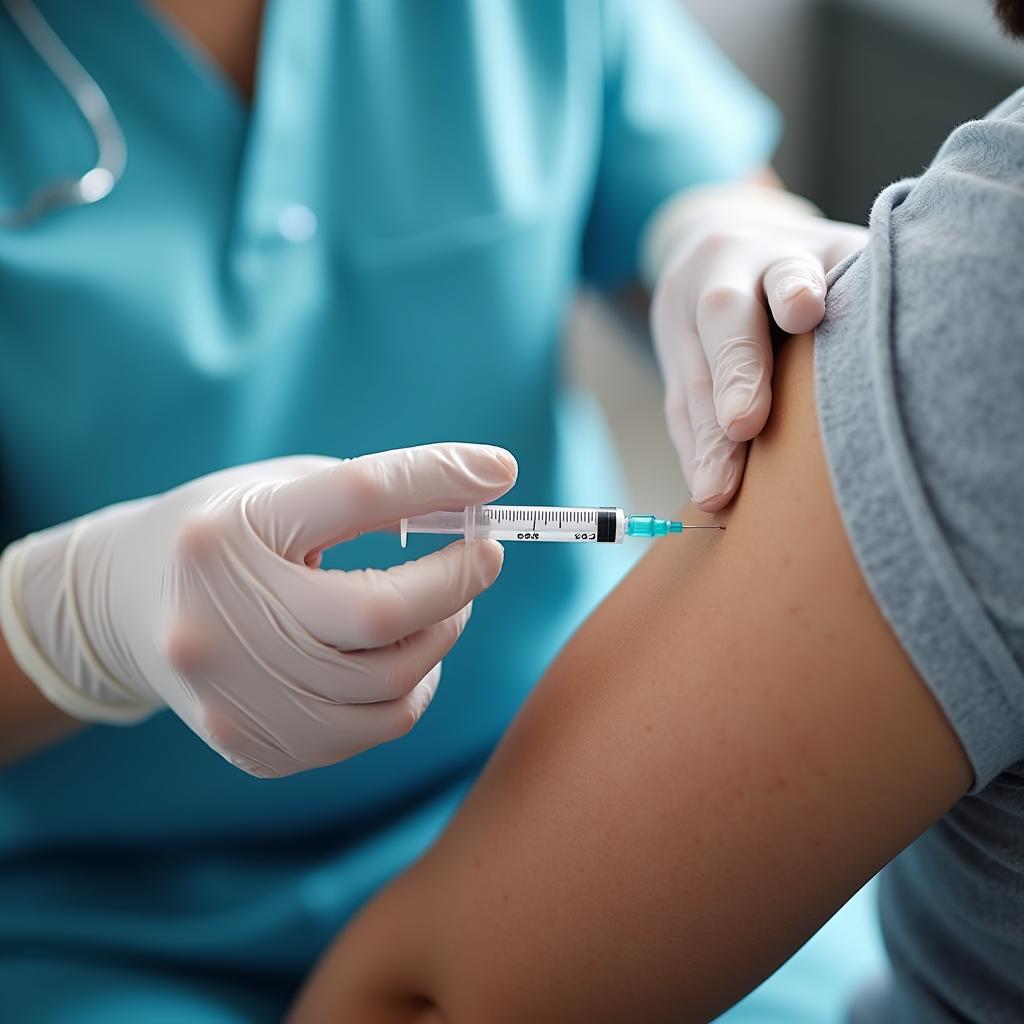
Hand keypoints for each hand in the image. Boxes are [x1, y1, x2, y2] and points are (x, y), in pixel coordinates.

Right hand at [0, 444, 516, 776]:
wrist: (127, 613)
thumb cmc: (226, 536)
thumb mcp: (278, 492)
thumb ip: (372, 496)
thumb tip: (480, 498)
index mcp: (226, 537)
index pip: (355, 496)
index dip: (437, 479)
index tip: (499, 470)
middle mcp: (220, 624)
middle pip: (381, 614)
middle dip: (457, 581)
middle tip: (483, 554)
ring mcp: (234, 697)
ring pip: (390, 683)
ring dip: (441, 635)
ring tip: (440, 606)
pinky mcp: (255, 747)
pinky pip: (373, 728)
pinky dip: (409, 688)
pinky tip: (399, 657)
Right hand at [647, 184, 866, 509]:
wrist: (726, 245)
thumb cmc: (810, 270)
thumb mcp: (837, 262)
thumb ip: (861, 296)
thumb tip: (916, 354)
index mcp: (781, 250)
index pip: (787, 267)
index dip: (796, 289)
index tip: (806, 313)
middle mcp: (724, 275)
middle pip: (725, 319)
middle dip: (737, 373)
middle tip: (745, 424)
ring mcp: (687, 318)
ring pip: (693, 378)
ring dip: (706, 439)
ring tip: (714, 491)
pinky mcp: (672, 361)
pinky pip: (677, 409)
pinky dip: (693, 450)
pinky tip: (706, 487)